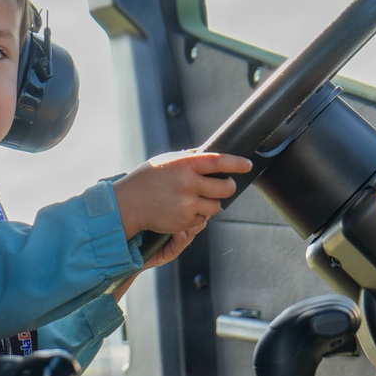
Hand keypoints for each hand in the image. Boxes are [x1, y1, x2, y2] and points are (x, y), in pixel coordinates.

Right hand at [112, 149, 251, 240]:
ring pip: (216, 206)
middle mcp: (188, 184)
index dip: (237, 163)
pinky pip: (202, 219)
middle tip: (225, 186)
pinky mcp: (184, 221)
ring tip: (198, 198)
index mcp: (185, 164)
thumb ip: (189, 159)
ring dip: (212, 203)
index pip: (219, 161)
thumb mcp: (167, 161)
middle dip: (228, 187)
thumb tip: (212, 154)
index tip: (247, 165)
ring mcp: (186, 204)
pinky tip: (184, 209)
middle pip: (224, 188)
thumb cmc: (148, 179)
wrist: (128, 203)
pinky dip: (198, 215)